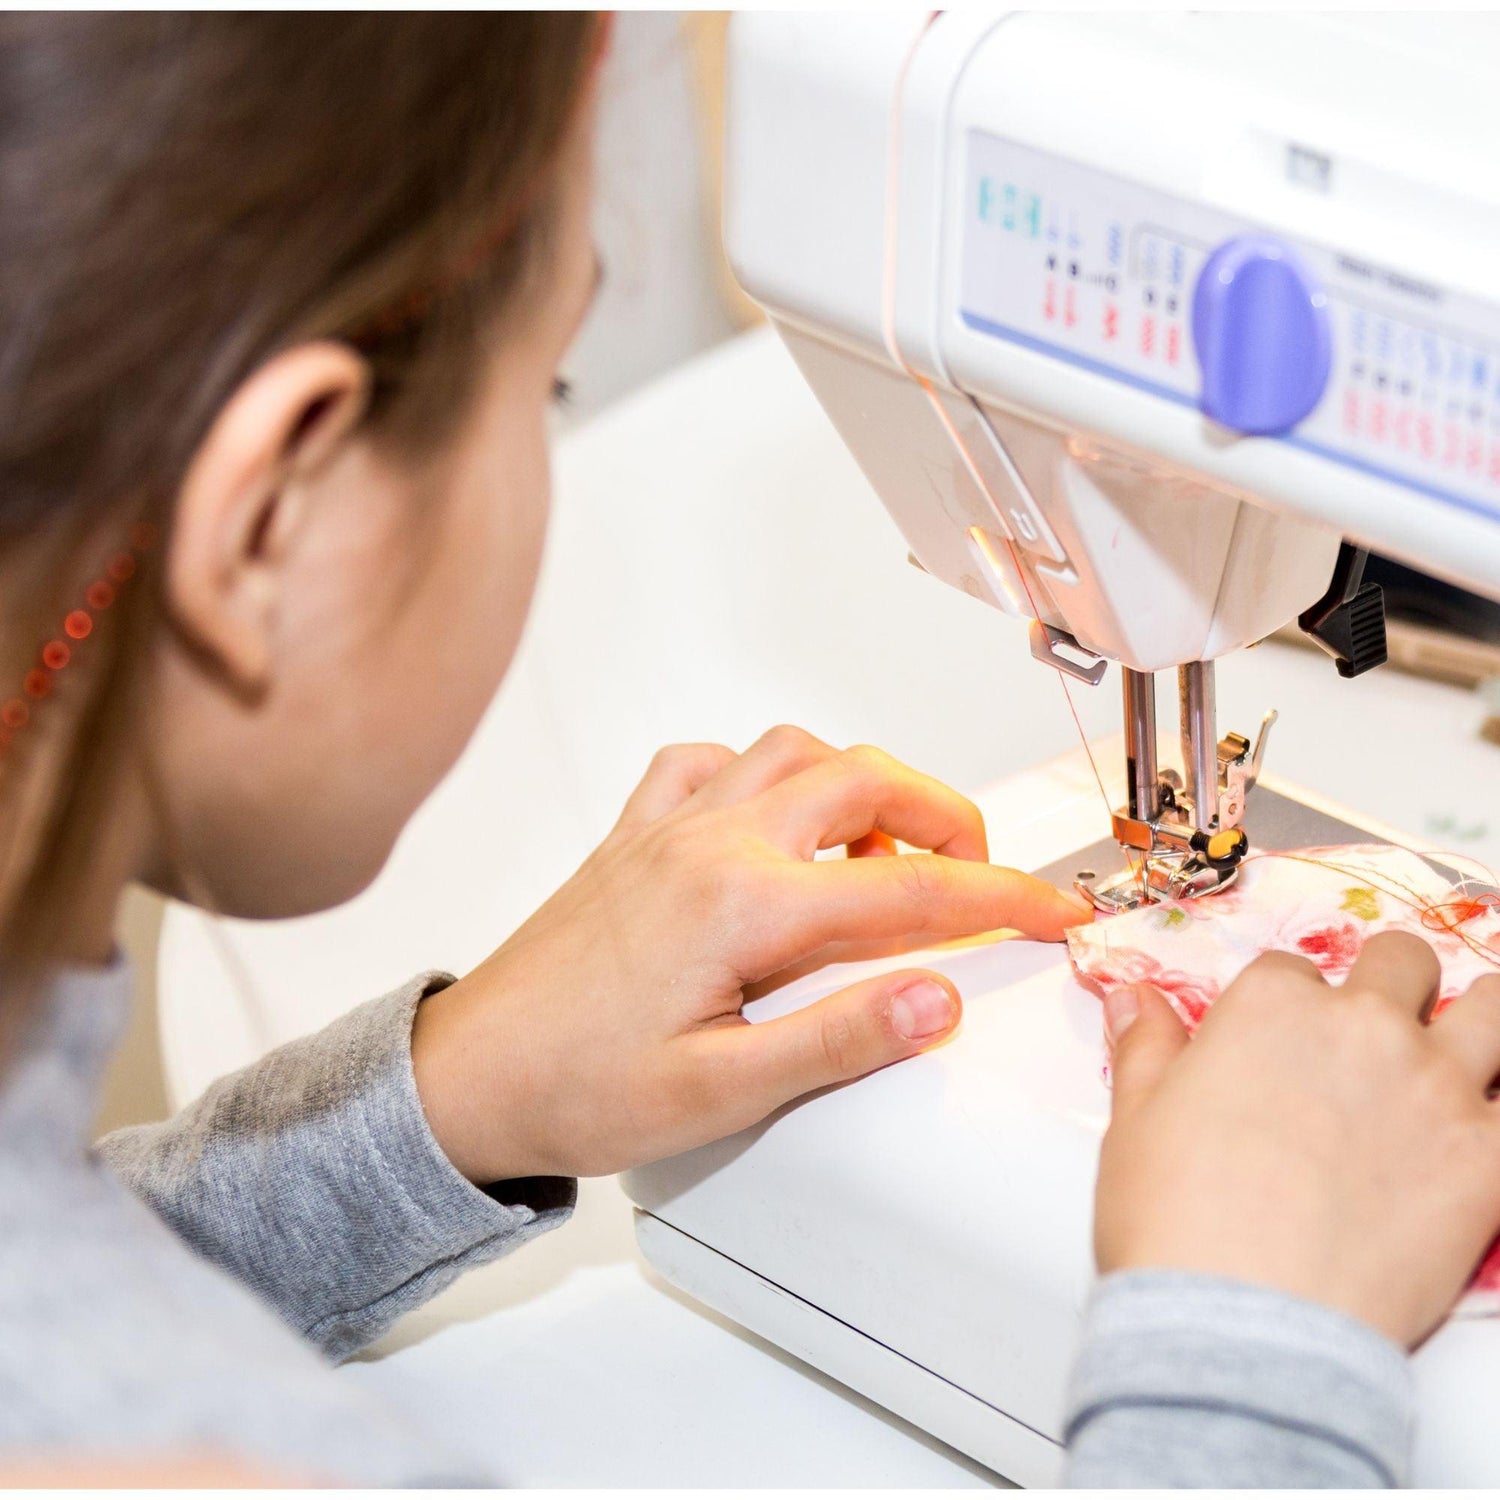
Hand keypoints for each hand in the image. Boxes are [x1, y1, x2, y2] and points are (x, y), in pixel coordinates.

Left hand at [412, 725, 1090, 1181]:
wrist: (469, 1078)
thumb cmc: (576, 1088)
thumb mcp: (719, 1094)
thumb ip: (838, 1041)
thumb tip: (936, 999)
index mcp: (743, 906)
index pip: (911, 889)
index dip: (1001, 898)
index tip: (1054, 911)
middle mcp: (710, 844)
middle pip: (865, 782)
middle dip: (948, 815)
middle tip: (980, 874)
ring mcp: (669, 828)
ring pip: (793, 751)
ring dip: (861, 781)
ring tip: (891, 845)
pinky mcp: (635, 835)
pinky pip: (706, 762)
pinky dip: (760, 770)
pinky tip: (773, 818)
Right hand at [1095, 930, 1499, 1346]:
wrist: (1243, 1323)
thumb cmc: (1175, 1220)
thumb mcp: (1135, 1121)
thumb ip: (1146, 1048)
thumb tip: (1135, 999)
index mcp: (1270, 1008)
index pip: (1291, 972)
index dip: (1286, 1007)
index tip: (1280, 1047)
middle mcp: (1361, 1027)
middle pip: (1402, 963)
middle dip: (1391, 985)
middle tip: (1376, 1034)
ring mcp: (1435, 1087)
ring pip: (1494, 1007)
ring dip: (1480, 1019)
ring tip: (1463, 1053)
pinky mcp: (1489, 1159)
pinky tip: (1483, 1133)